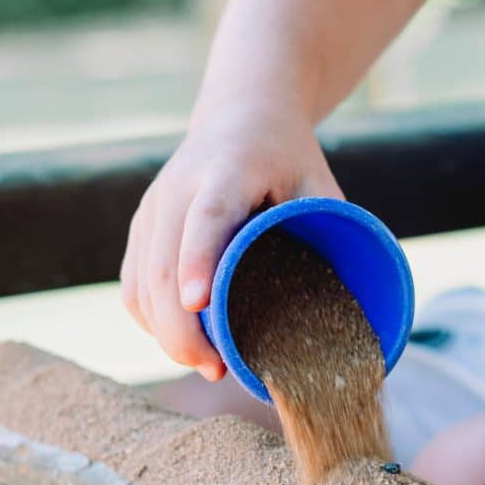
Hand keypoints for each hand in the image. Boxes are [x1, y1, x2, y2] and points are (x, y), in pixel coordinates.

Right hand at [120, 106, 342, 380]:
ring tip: (204, 364)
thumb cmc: (287, 159)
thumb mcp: (318, 183)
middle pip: (163, 265)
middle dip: (180, 327)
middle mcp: (178, 188)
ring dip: (165, 333)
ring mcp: (152, 208)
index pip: (205, 218)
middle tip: (214, 368)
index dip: (198, 261)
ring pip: (141, 282)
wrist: (239, 116)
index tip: (198, 304)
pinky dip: (151, 321)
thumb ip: (331, 233)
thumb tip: (351, 309)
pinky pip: (133, 285)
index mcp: (227, 170)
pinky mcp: (140, 228)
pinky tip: (179, 343)